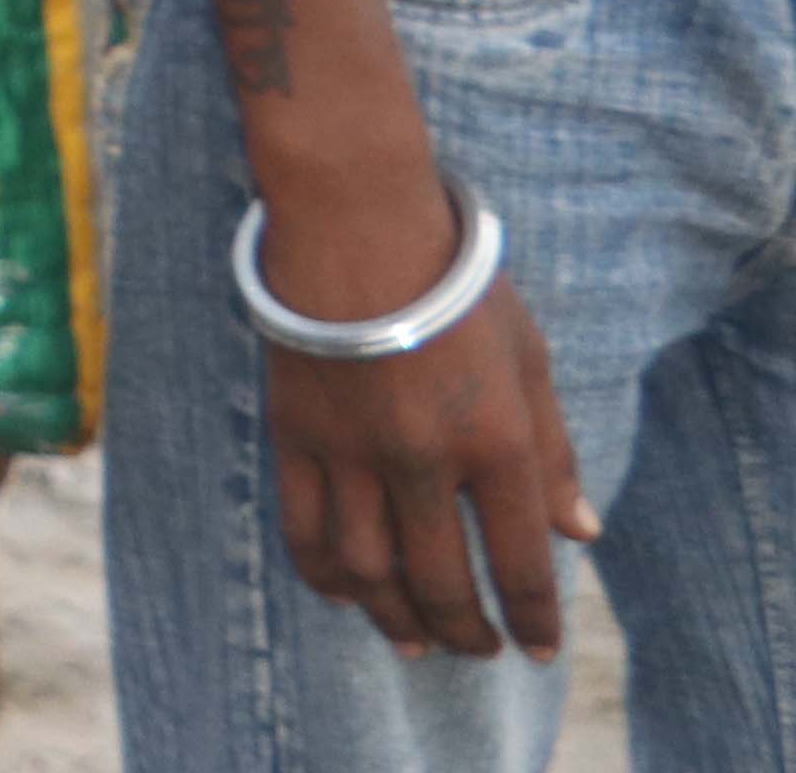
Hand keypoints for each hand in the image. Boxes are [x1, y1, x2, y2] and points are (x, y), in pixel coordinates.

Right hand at [261, 241, 592, 663]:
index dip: (534, 618)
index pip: (520, 562)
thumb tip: (578, 533)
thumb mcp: (529, 360)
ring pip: (369, 569)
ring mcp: (352, 450)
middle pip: (441, 581)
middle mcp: (424, 458)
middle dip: (465, 632)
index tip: (538, 648)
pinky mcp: (295, 432)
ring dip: (395, 618)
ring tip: (413, 641)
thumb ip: (553, 452)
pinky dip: (323, 572)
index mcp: (496, 441)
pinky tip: (343, 595)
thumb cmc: (457, 283)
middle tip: (478, 651)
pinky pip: (303, 525)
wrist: (355, 221)